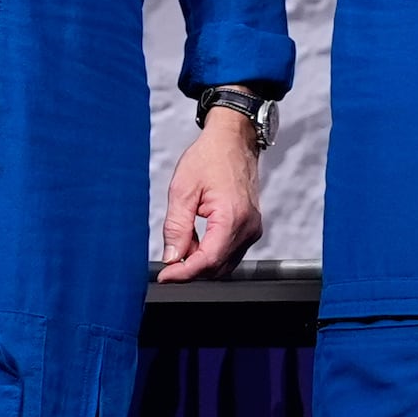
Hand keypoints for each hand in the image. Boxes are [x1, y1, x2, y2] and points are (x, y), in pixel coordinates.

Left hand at [157, 107, 266, 281]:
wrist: (233, 140)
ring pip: (224, 263)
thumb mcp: (182, 189)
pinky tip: (196, 241)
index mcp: (232, 216)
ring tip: (181, 244)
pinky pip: (230, 252)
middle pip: (217, 266)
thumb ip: (176, 227)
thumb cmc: (209, 157)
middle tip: (167, 260)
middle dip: (191, 269)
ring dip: (201, 262)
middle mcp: (248, 226)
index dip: (184, 273)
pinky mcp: (251, 227)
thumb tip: (171, 258)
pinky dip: (211, 253)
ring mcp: (253, 228)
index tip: (164, 276)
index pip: (208, 260)